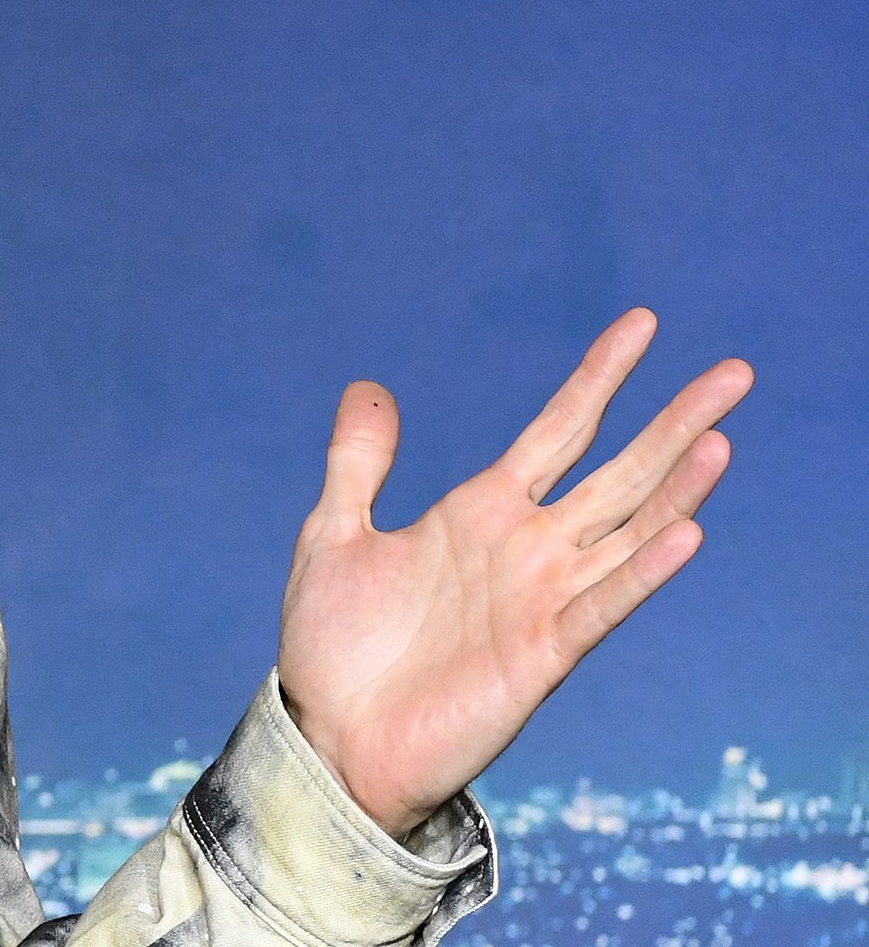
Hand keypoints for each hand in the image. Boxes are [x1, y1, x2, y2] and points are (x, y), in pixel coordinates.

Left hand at [277, 308, 749, 836]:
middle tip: (734, 372)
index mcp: (481, 512)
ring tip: (721, 437)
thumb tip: (370, 387)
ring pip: (628, 530)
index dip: (599, 378)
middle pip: (618, 471)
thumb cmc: (335, 646)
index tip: (641, 324)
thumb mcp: (333, 534)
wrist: (328, 738)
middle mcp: (528, 548)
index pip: (559, 430)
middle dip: (674, 422)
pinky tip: (686, 532)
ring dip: (678, 488)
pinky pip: (603, 603)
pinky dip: (644, 570)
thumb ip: (358, 462)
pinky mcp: (543, 654)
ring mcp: (542, 599)